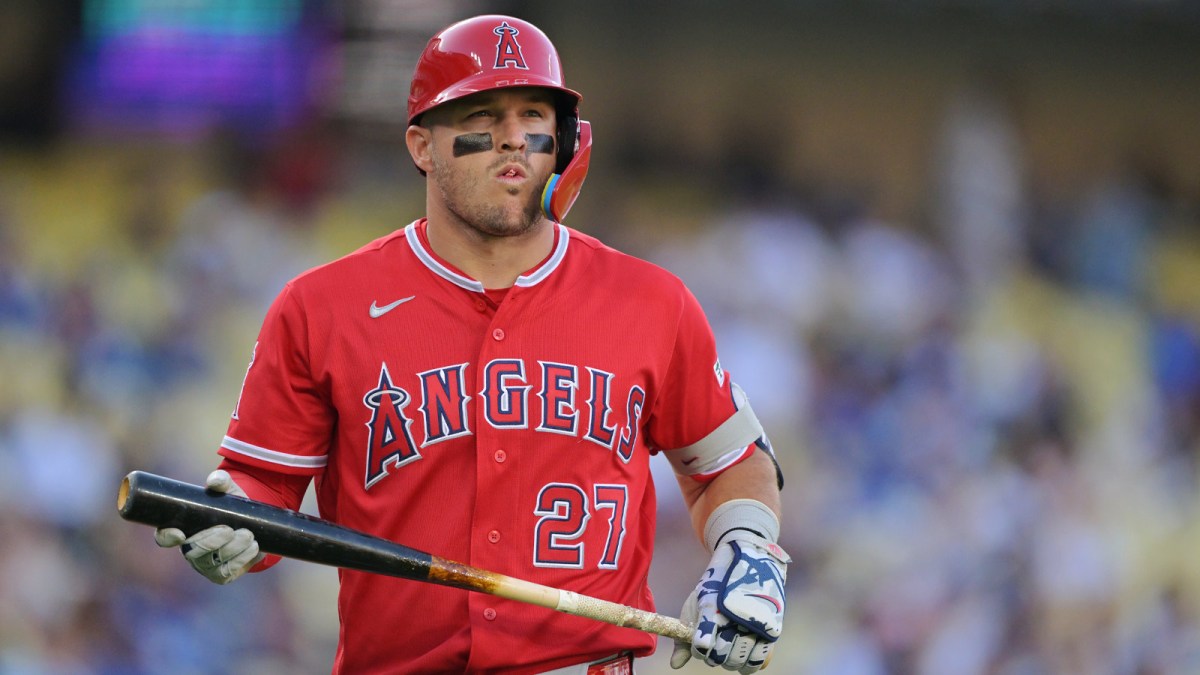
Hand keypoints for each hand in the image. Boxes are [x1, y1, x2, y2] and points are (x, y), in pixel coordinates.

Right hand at [154, 470, 264, 584]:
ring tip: (248, 535)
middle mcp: (188, 550)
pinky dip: (242, 559)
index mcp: (180, 529)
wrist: (251, 522)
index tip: (179, 533)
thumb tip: (216, 480)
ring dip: (232, 549)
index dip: (167, 537)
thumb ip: (220, 482)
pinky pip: (227, 572)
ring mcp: (204, 565)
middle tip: (229, 530)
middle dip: (211, 541)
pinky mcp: (221, 575)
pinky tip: (254, 547)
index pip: (164, 537)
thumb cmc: (229, 505)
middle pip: (191, 552)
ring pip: (212, 563)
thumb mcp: (225, 491)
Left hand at [671, 531, 789, 672]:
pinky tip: (745, 656)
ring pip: (739, 661)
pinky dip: (751, 663)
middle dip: (714, 656)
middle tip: (716, 647)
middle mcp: (733, 615)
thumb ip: (685, 637)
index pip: (701, 646)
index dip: (699, 650)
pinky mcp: (773, 626)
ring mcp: (754, 621)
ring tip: (730, 650)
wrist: (751, 555)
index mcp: (711, 606)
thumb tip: (674, 665)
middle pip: (720, 656)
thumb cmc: (718, 584)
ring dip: (731, 661)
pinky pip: (761, 659)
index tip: (701, 644)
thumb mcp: (698, 603)